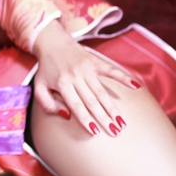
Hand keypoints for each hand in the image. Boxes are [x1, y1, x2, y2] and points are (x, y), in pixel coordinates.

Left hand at [31, 21, 139, 135]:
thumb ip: (48, 104)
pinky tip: (136, 86)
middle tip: (115, 132)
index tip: (96, 132)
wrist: (52, 42)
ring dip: (113, 107)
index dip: (86, 119)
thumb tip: (67, 115)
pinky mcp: (95, 62)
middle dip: (104, 118)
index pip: (76, 106)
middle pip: (92, 102)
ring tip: (122, 122)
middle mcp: (76, 77)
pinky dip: (124, 78)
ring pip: (102, 92)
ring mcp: (87, 69)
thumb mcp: (39, 87)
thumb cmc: (46, 69)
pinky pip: (111, 71)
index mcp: (62, 84)